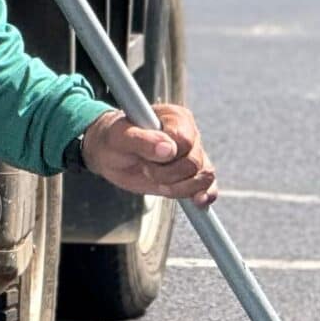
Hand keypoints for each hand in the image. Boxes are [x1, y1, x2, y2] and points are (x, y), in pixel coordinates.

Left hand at [77, 103, 216, 204]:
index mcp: (176, 118)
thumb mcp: (120, 137)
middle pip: (194, 162)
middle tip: (146, 170)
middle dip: (168, 175)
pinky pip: (209, 186)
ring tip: (157, 183)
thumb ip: (143, 140)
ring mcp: (193, 155)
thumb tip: (168, 150)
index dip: (167, 156)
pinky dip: (205, 195)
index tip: (146, 160)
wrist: (110, 153)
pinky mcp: (192, 174)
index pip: (185, 141)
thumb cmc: (114, 139)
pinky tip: (198, 202)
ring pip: (203, 176)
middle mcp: (190, 135)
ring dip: (179, 188)